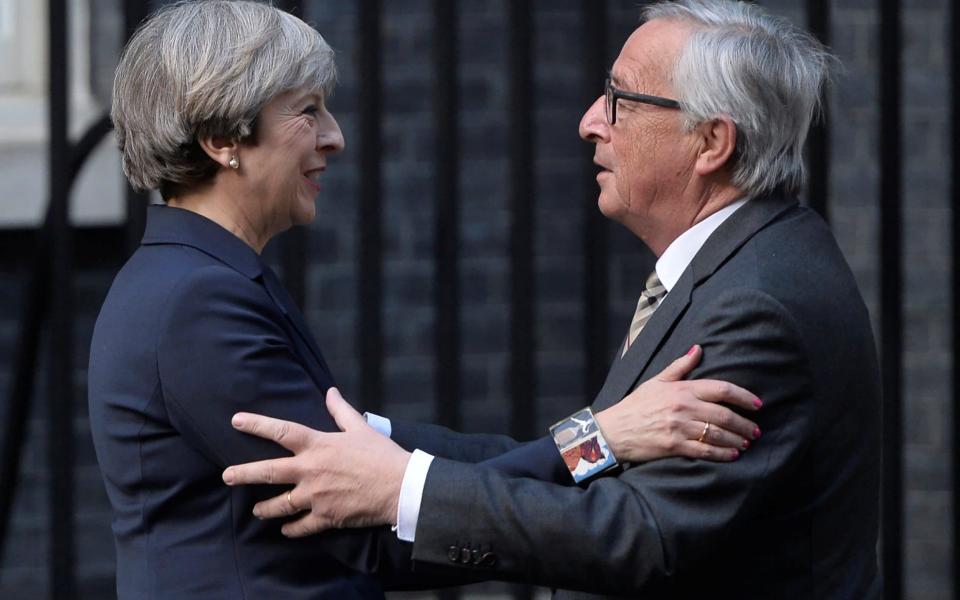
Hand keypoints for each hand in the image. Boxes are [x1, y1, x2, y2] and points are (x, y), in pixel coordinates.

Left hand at [221, 388, 411, 536]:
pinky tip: (285, 530)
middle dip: (243, 474)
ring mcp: (316, 496)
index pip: (281, 431)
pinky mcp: (326, 517)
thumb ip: (341, 410)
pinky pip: (301, 527)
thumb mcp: (361, 428)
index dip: (256, 425)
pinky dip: (291, 529)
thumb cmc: (382, 455)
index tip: (236, 421)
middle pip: (269, 472)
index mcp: (319, 445)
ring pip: (280, 505)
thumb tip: (330, 391)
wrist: (400, 487)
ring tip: (256, 510)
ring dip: (265, 508)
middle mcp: (311, 471)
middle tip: (226, 476)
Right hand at [595, 345, 760, 462]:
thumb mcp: (656, 381)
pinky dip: (722, 454)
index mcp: (681, 389)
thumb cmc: (636, 405)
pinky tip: (732, 455)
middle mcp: (683, 407)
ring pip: (717, 434)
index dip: (743, 396)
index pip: (720, 389)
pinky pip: (705, 450)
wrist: (614, 430)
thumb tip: (698, 349)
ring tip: (747, 443)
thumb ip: (680, 366)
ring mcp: (679, 427)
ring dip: (736, 440)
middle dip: (744, 424)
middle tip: (756, 430)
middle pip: (724, 414)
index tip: (757, 404)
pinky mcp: (675, 446)